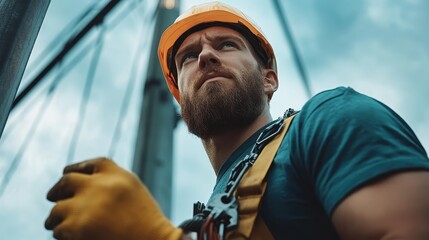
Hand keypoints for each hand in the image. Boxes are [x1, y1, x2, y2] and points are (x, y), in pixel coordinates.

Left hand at [45, 157, 182, 239]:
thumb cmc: (146, 223)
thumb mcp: (133, 192)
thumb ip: (111, 182)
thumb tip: (80, 180)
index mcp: (118, 175)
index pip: (92, 164)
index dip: (77, 168)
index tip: (66, 172)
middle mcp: (101, 185)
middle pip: (68, 180)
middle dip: (57, 189)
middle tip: (51, 196)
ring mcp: (87, 204)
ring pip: (58, 208)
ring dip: (56, 217)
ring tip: (58, 225)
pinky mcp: (77, 226)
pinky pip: (58, 229)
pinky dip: (63, 234)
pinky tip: (72, 238)